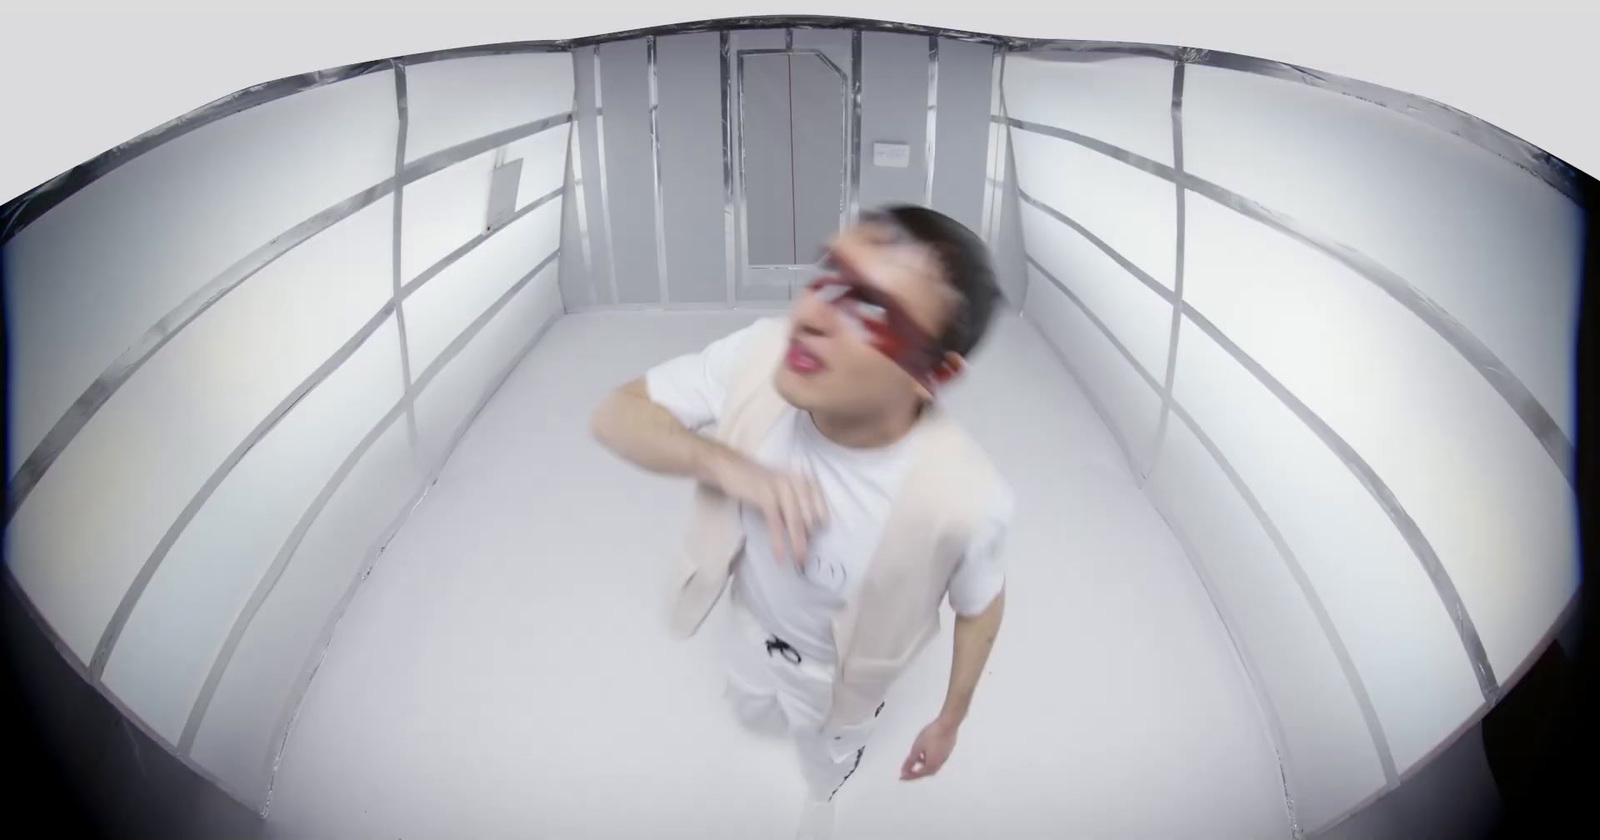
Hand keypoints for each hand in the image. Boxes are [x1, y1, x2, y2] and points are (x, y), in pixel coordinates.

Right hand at [705, 449, 826, 566]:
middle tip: (807, 559)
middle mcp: (796, 481)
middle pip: (809, 516)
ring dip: (798, 544)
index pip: (821, 507)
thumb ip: (793, 507)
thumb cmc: (757, 482)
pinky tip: (779, 555)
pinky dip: (778, 541)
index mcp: (803, 480)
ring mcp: (781, 487)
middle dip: (809, 540)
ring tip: (798, 561)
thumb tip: (805, 533)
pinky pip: (776, 523)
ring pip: (795, 521)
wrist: (730, 466)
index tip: (816, 543)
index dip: (820, 526)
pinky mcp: (765, 496)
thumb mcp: (780, 491)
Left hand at [900, 718, 958, 780]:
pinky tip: (925, 750)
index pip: (918, 775)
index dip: (908, 776)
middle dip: (917, 772)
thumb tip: (904, 771)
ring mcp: (944, 757)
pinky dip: (928, 758)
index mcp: (932, 765)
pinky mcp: (947, 751)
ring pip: (932, 765)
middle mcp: (939, 764)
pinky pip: (936, 759)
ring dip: (922, 764)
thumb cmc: (932, 735)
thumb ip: (910, 760)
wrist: (948, 724)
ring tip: (915, 757)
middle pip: (926, 772)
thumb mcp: (917, 748)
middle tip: (908, 770)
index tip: (901, 777)